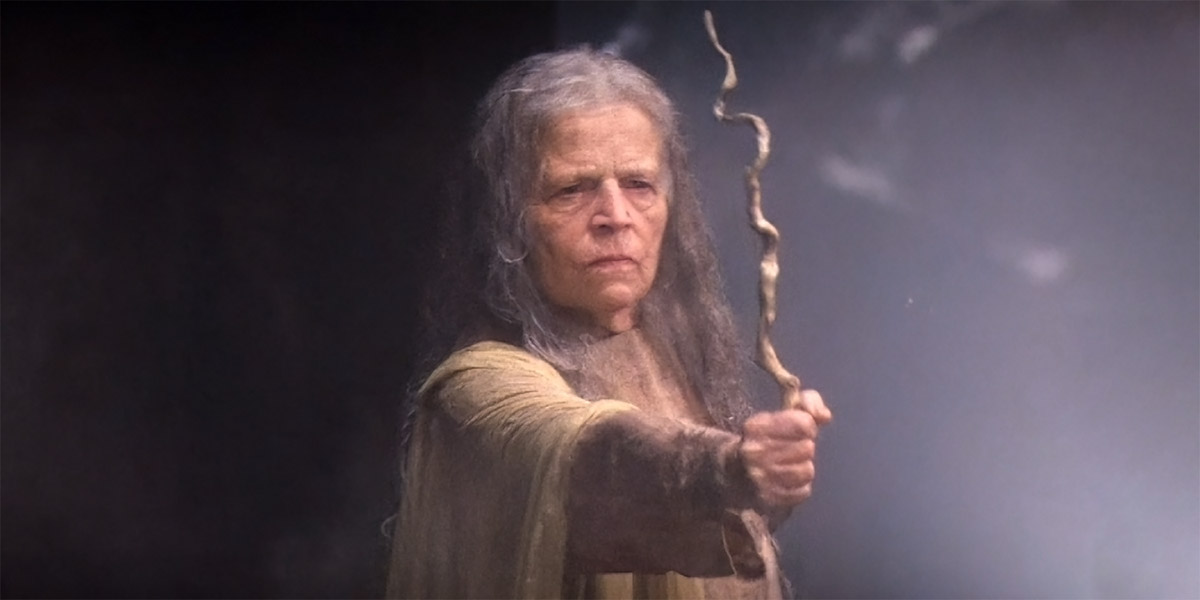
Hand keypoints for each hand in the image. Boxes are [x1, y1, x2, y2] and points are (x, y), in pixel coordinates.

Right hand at [740, 389, 829, 507]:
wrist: (735, 472)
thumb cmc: (767, 438)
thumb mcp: (782, 411)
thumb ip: (808, 402)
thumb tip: (824, 416)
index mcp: (756, 427)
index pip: (803, 423)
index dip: (807, 425)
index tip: (799, 429)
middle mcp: (754, 452)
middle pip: (807, 448)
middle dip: (804, 447)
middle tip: (792, 448)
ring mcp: (759, 478)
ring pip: (807, 471)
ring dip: (803, 467)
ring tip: (791, 464)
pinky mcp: (768, 498)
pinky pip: (804, 491)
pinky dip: (800, 486)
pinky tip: (787, 480)